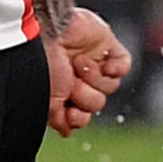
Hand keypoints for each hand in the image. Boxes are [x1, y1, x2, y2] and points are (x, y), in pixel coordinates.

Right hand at [43, 6, 132, 136]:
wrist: (45, 28)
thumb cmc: (38, 61)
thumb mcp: (44, 98)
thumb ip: (57, 118)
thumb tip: (67, 133)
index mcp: (63, 89)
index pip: (81, 115)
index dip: (78, 117)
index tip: (69, 112)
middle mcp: (79, 77)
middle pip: (97, 103)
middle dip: (84, 95)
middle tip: (70, 81)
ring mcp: (95, 61)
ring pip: (110, 86)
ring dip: (94, 78)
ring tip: (77, 63)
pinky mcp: (108, 46)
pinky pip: (124, 65)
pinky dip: (117, 68)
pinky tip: (103, 64)